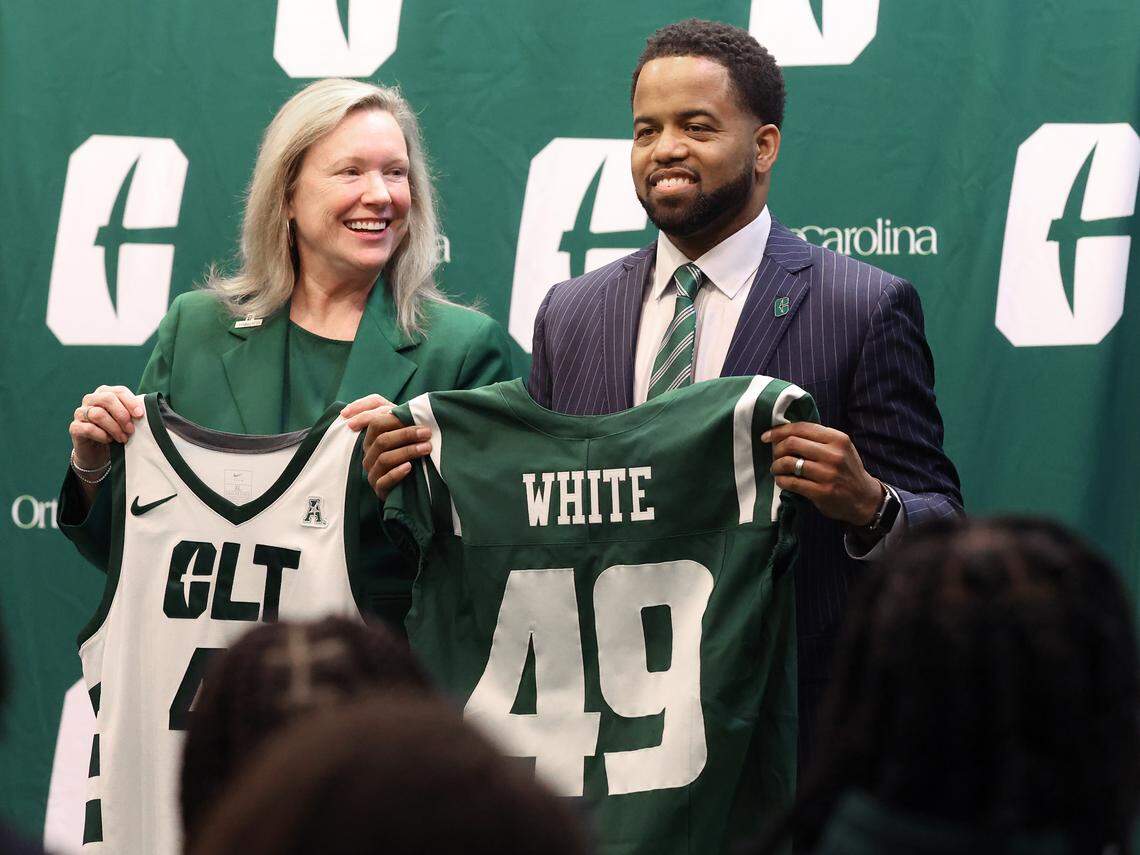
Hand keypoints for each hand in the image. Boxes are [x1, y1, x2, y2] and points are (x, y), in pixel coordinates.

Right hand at [69, 385, 144, 468]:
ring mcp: (80, 412)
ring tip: (123, 438)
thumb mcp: (126, 420)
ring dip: (114, 428)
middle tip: (131, 429)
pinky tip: (109, 440)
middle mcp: (91, 399)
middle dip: (123, 415)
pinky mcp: (74, 427)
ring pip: (98, 414)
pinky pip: (88, 428)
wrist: (98, 451)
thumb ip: (133, 412)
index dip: (131, 402)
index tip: (140, 415)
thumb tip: (149, 410)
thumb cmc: (115, 431)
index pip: (119, 391)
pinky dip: (102, 435)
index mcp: (105, 393)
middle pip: (108, 399)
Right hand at [341, 395, 430, 500]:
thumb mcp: (405, 435)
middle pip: (382, 440)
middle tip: (427, 433)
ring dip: (407, 451)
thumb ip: (402, 419)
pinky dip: (396, 473)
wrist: (410, 486)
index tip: (418, 418)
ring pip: (384, 459)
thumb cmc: (408, 455)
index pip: (376, 422)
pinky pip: (385, 480)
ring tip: (427, 448)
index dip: (396, 419)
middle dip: (406, 434)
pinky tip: (410, 468)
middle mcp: (369, 454)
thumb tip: (412, 406)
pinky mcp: (379, 489)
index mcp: (372, 438)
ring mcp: (372, 472)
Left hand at [762, 422, 881, 525]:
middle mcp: (833, 454)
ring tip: (776, 469)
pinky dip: (781, 480)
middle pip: (792, 443)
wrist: (864, 498)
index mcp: (837, 438)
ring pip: (789, 463)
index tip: (766, 437)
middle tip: (774, 456)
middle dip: (776, 449)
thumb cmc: (847, 470)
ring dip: (776, 466)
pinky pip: (791, 482)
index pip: (801, 427)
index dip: (779, 431)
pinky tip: (781, 480)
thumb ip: (818, 438)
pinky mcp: (821, 492)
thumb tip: (785, 432)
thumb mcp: (840, 448)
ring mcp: (827, 474)